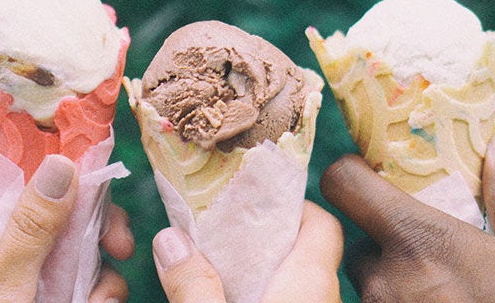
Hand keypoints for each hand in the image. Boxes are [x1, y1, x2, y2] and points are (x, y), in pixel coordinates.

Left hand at [0, 155, 133, 302]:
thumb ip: (32, 227)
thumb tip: (61, 161)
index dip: (39, 144)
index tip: (88, 142)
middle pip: (53, 201)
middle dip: (93, 218)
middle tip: (119, 241)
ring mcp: (20, 272)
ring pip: (73, 244)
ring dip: (99, 266)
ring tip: (101, 299)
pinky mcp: (40, 299)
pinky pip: (77, 281)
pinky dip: (95, 293)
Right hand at [152, 200, 342, 302]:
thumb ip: (193, 286)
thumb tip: (169, 238)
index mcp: (311, 283)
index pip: (321, 223)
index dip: (290, 204)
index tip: (249, 201)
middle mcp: (325, 299)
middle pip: (305, 250)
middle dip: (263, 237)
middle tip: (220, 234)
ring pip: (298, 282)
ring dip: (261, 272)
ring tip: (217, 270)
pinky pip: (291, 301)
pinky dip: (265, 294)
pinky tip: (228, 300)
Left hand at [321, 131, 494, 301]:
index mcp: (420, 242)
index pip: (343, 186)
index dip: (352, 175)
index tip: (374, 175)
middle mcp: (387, 281)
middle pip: (360, 242)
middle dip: (387, 240)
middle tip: (431, 248)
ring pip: (369, 285)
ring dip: (396, 280)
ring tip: (446, 289)